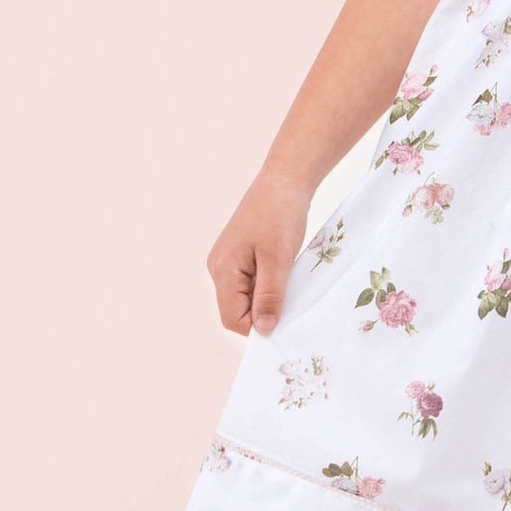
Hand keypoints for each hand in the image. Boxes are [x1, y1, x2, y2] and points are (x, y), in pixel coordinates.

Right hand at [206, 167, 315, 335]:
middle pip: (237, 310)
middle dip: (262, 312)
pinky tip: (285, 275)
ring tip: (289, 283)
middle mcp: (219, 268)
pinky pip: (251, 283)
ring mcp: (228, 262)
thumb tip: (263, 330)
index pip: (232, 318)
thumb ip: (269, 296)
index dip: (256, 327)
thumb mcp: (278, 260)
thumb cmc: (280, 215)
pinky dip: (268, 286)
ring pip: (246, 297)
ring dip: (268, 298)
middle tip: (290, 302)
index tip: (284, 322)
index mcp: (222, 270)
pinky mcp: (241, 256)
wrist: (284, 181)